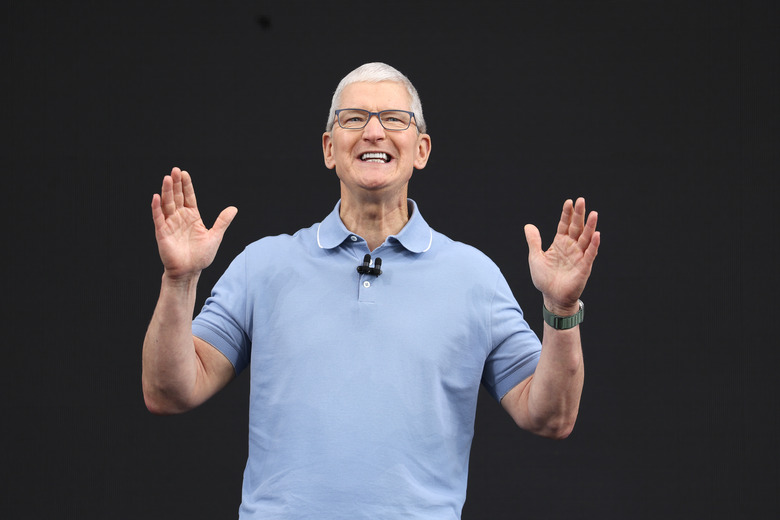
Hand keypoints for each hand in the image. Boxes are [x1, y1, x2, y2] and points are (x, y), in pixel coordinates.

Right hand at [151, 167, 237, 279]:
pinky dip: (156, 207)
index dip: (187, 186)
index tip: (185, 173)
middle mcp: (180, 218)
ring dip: (167, 191)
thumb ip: (222, 222)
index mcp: (192, 217)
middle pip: (177, 197)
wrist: (190, 272)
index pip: (189, 197)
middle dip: (176, 184)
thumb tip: (234, 208)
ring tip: (167, 178)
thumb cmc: (201, 256)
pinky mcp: (162, 232)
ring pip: (167, 204)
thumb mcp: (215, 236)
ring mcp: (170, 224)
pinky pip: (158, 218)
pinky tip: (156, 197)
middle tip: (175, 170)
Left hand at [524, 197, 599, 314]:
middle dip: (579, 214)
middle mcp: (571, 247)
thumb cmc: (544, 279)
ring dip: (590, 226)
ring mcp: (579, 256)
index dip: (567, 214)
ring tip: (594, 213)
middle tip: (582, 200)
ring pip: (586, 238)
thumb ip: (534, 241)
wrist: (552, 298)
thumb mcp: (535, 257)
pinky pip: (590, 254)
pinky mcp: (584, 267)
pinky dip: (594, 245)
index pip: (564, 225)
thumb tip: (528, 225)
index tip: (569, 202)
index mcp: (560, 243)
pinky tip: (596, 235)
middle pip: (577, 228)